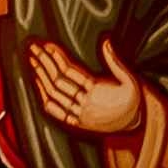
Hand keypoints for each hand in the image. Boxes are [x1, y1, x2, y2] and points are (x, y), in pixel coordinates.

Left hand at [27, 34, 145, 142]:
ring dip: (41, 77)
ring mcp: (79, 115)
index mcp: (97, 91)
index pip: (71, 71)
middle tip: (33, 48)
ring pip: (54, 95)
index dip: (57, 57)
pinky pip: (55, 111)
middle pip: (58, 81)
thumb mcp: (129, 80)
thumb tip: (105, 41)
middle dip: (44, 63)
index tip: (47, 45)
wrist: (134, 125)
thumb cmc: (131, 99)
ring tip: (32, 61)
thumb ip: (115, 61)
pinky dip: (44, 97)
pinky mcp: (76, 123)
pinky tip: (38, 82)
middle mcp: (86, 104)